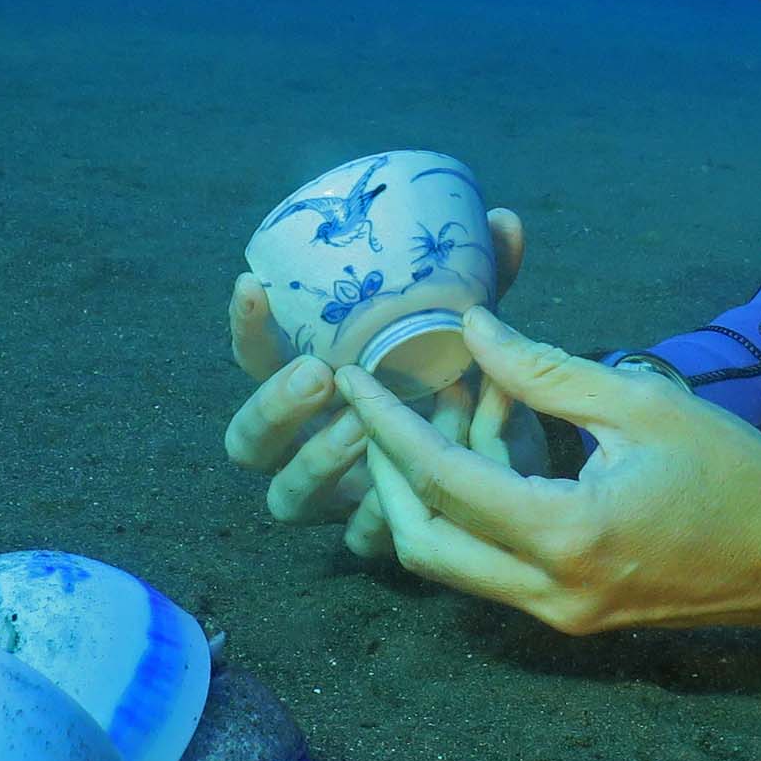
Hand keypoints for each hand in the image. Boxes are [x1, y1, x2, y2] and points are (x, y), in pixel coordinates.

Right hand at [223, 208, 533, 559]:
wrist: (514, 467)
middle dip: (272, 407)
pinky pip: (353, 539)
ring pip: (286, 497)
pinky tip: (401, 494)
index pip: (256, 356)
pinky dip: (375, 514)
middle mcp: (307, 444)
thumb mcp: (471, 336)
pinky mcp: (371, 539)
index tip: (256, 284)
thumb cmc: (468, 389)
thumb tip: (505, 222)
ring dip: (317, 460)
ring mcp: (335, 498)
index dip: (247, 325)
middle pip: (246, 441)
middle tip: (319, 373)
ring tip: (361, 428)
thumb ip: (480, 285)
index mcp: (313, 386)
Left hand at [335, 307, 760, 635]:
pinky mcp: (570, 616)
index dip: (390, 425)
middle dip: (385, 473)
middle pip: (423, 541)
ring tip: (451, 410)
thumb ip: (548, 370)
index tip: (354, 377)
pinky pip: (493, 567)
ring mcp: (557, 614)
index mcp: (567, 534)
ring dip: (430, 492)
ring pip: (452, 561)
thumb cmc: (736, 475)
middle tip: (375, 409)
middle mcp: (549, 591)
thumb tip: (472, 327)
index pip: (444, 479)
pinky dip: (476, 510)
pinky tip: (495, 444)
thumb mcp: (643, 403)